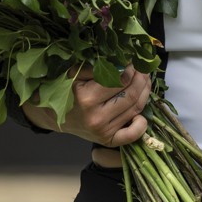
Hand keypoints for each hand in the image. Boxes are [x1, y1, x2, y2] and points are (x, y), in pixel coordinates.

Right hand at [23, 65, 150, 147]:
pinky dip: (141, 124)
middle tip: (143, 68)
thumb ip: (97, 66)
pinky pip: (131, 135)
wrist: (56, 116)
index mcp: (87, 98)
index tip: (133, 60)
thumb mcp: (75, 73)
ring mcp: (104, 131)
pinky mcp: (108, 140)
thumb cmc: (68, 91)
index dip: (131, 68)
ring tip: (145, 80)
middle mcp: (96, 118)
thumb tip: (123, 61)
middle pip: (131, 94)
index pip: (120, 80)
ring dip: (145, 92)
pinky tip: (141, 113)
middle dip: (141, 78)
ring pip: (135, 109)